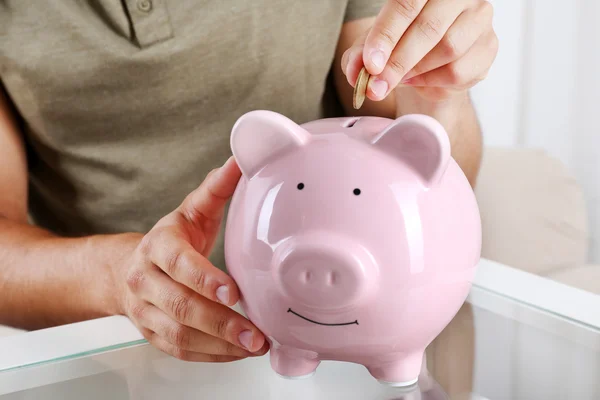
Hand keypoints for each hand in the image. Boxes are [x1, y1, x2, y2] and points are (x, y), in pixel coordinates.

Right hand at [115, 156, 267, 361]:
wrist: (124, 270)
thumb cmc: (169, 240)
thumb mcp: (190, 211)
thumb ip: (216, 189)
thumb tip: (242, 160)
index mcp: (157, 246)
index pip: (178, 264)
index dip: (204, 278)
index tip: (233, 291)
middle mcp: (145, 281)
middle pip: (179, 306)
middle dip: (220, 323)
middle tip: (256, 333)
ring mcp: (146, 312)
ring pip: (180, 335)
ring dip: (220, 345)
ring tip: (255, 345)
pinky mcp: (153, 334)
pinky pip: (181, 351)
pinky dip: (212, 356)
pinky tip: (238, 353)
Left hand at [341, 0, 497, 101]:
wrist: (430, 67)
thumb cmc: (401, 46)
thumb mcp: (373, 49)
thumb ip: (359, 57)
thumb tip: (355, 71)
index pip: (405, 5)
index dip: (386, 36)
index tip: (370, 64)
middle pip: (430, 28)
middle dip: (398, 62)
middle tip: (377, 86)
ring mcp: (479, 17)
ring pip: (449, 49)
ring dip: (417, 72)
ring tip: (400, 79)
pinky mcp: (489, 46)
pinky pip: (460, 71)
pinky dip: (433, 82)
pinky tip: (420, 80)